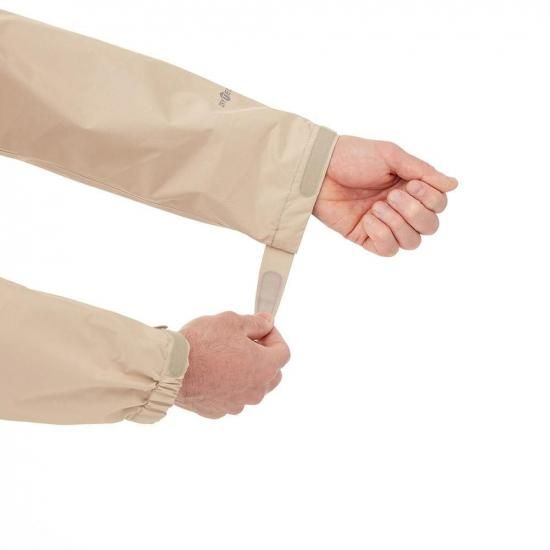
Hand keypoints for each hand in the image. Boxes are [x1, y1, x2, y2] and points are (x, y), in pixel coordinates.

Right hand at [175, 311, 289, 418]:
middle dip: (263, 356)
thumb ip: (256, 323)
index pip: (283, 352)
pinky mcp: (218, 411)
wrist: (171, 369)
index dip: (273, 336)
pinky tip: (212, 372)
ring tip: (225, 356)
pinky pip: (231, 397)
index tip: (260, 329)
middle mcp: (256, 390)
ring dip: (246, 373)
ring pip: (251, 388)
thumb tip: (267, 322)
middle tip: (244, 342)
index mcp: (264, 367)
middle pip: (272, 373)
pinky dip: (227, 386)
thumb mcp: (232, 321)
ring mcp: (237, 403)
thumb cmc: (202, 344)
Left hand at [313, 136, 458, 255]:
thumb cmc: (352, 157)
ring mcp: (384, 224)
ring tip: (377, 206)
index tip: (411, 184)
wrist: (319, 169)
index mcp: (410, 187)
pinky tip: (369, 219)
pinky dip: (383, 235)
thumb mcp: (391, 156)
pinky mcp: (365, 237)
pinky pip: (387, 250)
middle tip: (393, 195)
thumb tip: (454, 184)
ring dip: (398, 223)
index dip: (431, 199)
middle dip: (415, 212)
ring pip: (412, 242)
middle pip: (430, 227)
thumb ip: (422, 171)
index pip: (438, 205)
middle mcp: (400, 208)